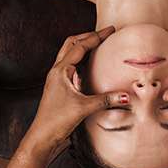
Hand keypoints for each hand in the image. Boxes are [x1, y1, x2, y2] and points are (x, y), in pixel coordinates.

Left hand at [23, 26, 129, 160]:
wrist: (41, 136)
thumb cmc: (56, 121)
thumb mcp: (83, 108)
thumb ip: (105, 100)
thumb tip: (127, 96)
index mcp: (61, 70)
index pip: (80, 46)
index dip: (96, 36)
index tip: (111, 30)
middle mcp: (57, 71)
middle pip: (72, 44)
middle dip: (88, 36)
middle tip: (105, 34)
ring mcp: (57, 78)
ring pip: (69, 53)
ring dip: (83, 46)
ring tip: (99, 44)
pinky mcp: (59, 86)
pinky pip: (71, 65)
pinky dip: (81, 59)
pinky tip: (91, 64)